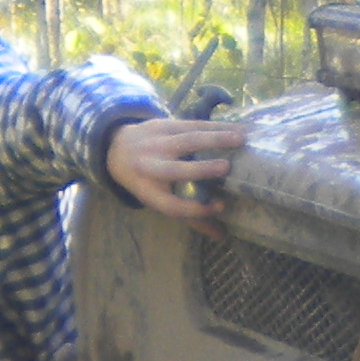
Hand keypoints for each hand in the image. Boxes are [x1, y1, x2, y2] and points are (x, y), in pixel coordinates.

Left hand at [106, 117, 247, 234]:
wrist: (118, 149)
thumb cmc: (150, 182)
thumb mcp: (161, 199)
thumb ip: (191, 216)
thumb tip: (222, 236)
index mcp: (149, 193)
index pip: (171, 205)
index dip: (195, 209)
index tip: (220, 206)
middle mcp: (149, 168)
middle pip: (174, 170)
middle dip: (200, 169)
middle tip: (227, 168)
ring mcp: (154, 144)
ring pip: (186, 140)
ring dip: (214, 138)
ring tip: (241, 139)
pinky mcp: (162, 125)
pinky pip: (191, 124)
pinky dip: (215, 126)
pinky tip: (236, 127)